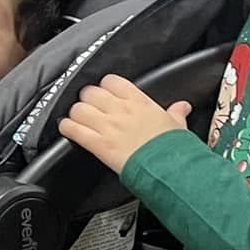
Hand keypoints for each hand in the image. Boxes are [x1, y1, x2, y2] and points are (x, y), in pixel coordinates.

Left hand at [57, 74, 192, 173]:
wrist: (169, 167)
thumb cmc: (173, 148)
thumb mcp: (178, 126)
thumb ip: (176, 113)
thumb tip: (182, 106)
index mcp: (138, 102)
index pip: (112, 81)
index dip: (104, 86)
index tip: (104, 93)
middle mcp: (120, 110)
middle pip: (90, 92)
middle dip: (87, 99)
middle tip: (88, 107)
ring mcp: (108, 126)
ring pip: (79, 108)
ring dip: (76, 113)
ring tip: (77, 119)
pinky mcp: (99, 144)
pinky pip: (73, 129)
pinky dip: (66, 127)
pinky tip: (66, 128)